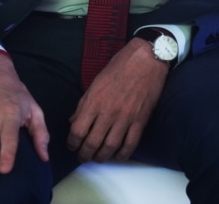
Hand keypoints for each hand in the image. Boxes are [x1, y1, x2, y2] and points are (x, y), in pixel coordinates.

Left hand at [67, 38, 167, 162]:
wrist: (146, 59)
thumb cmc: (120, 67)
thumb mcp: (96, 82)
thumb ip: (83, 104)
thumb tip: (73, 121)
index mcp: (94, 101)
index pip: (77, 130)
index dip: (72, 142)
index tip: (71, 145)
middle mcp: (108, 112)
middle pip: (92, 143)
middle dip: (84, 154)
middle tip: (82, 157)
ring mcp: (125, 118)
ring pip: (110, 147)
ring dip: (101, 157)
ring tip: (97, 158)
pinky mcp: (140, 120)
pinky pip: (131, 144)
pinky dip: (123, 154)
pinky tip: (118, 156)